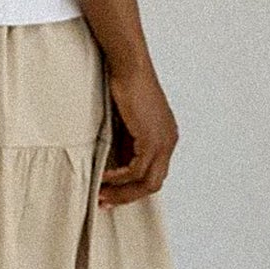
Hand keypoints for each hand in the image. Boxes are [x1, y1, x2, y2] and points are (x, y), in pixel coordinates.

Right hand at [98, 59, 178, 206]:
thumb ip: (127, 143)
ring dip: (121, 191)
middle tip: (104, 201)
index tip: (110, 193)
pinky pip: (136, 170)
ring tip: (100, 193)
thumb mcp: (127, 122)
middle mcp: (170, 142)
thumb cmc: (125, 86)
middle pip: (153, 184)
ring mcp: (164, 142)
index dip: (133, 188)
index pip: (153, 174)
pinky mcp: (152, 139)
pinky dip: (118, 177)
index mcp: (166, 137)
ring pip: (146, 181)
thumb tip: (116, 165)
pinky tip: (103, 177)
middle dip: (128, 196)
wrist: (130, 67)